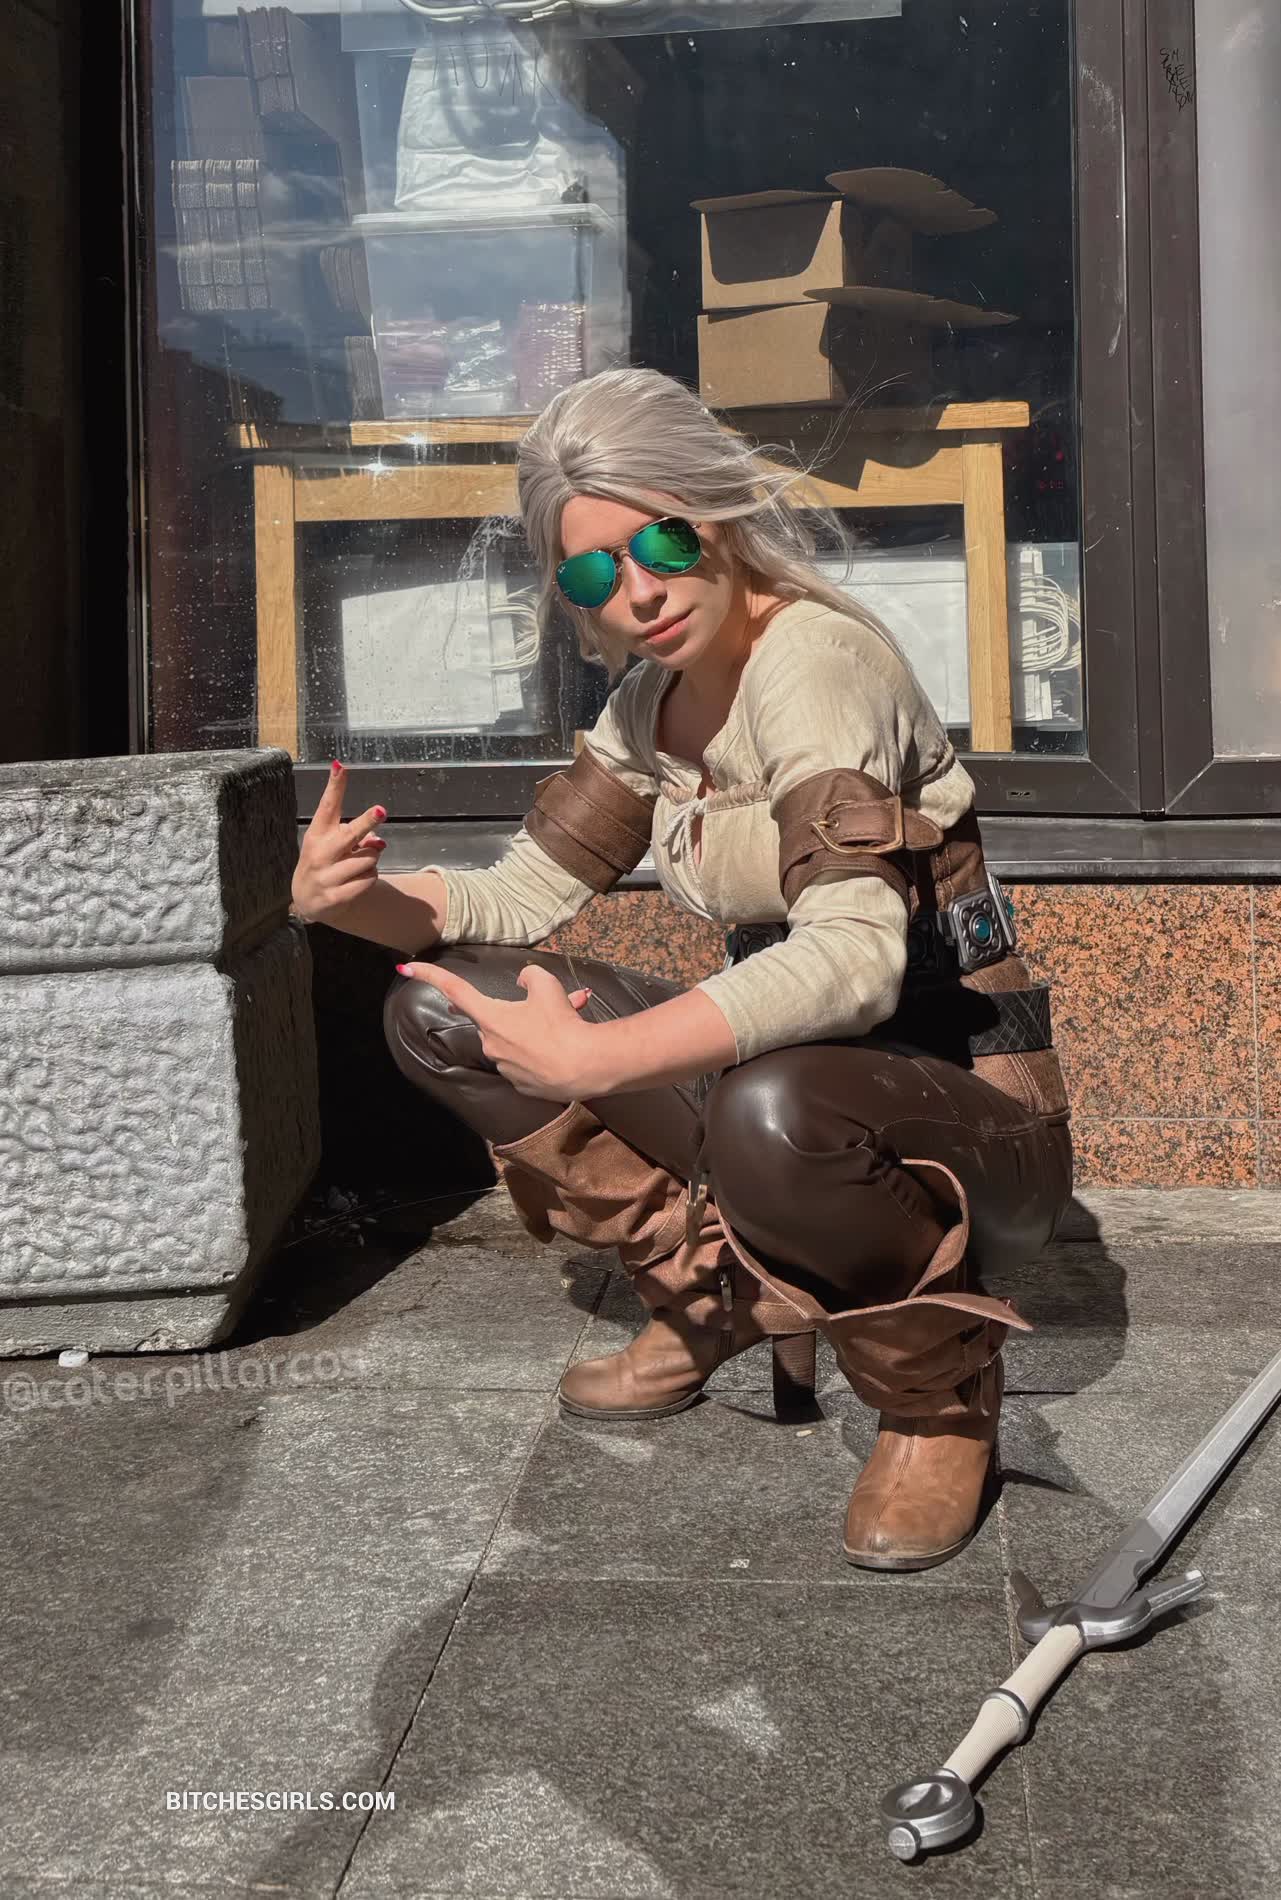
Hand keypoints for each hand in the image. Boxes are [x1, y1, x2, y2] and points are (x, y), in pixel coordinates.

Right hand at [292, 761, 386, 923]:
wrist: (308, 900)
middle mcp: (319, 853)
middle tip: (381, 810)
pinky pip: (369, 880)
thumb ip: (356, 837)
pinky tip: (356, 881)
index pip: (328, 805)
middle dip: (367, 821)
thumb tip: (379, 842)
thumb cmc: (325, 862)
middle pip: (350, 833)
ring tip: (357, 865)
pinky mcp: (335, 897)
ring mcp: (326, 876)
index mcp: (317, 833)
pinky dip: (370, 878)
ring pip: (368, 858)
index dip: (336, 785)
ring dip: (372, 860)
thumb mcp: (333, 845)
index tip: (340, 766)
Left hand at [394, 960, 601, 1102]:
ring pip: (518, 1038)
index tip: (405, 968)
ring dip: (539, 1027)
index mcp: (490, 1017)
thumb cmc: (561, 1022)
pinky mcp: (522, 1084)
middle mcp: (490, 1043)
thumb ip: (528, 976)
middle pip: (498, 1017)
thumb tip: (523, 983)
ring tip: (571, 1016)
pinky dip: (544, 1048)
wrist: (584, 1066)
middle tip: (549, 1003)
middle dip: (521, 1009)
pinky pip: (529, 1059)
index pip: (455, 990)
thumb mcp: (546, 985)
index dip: (430, 975)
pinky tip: (567, 1043)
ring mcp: (505, 1067)